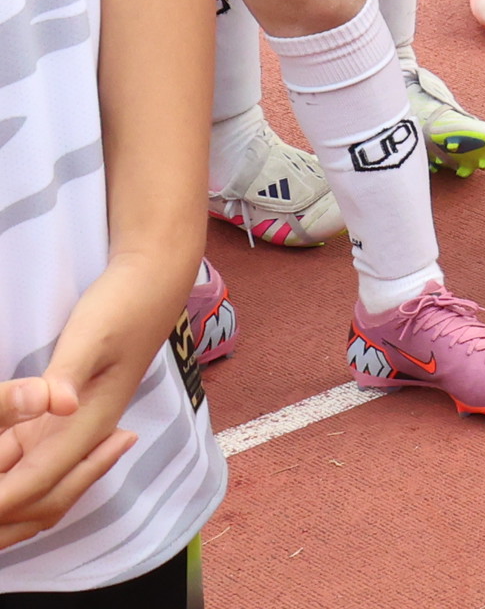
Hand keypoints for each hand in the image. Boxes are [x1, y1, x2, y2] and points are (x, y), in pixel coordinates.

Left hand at [0, 253, 179, 548]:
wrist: (153, 285)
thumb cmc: (122, 305)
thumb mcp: (90, 334)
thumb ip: (69, 373)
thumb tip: (59, 406)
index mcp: (89, 424)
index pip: (36, 482)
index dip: (1, 501)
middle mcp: (82, 438)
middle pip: (41, 501)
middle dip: (6, 515)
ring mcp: (73, 432)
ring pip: (37, 489)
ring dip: (10, 502)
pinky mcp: (62, 422)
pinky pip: (32, 466)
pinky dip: (11, 480)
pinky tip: (1, 469)